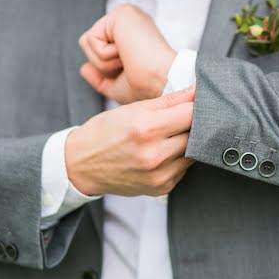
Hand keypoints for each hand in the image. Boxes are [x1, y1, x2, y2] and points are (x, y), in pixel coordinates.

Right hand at [65, 85, 194, 196]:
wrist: (82, 165)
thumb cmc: (106, 131)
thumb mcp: (132, 109)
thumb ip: (169, 100)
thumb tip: (196, 90)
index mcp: (146, 129)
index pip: (190, 114)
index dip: (195, 105)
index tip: (194, 101)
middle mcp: (154, 155)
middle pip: (195, 134)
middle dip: (192, 123)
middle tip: (182, 117)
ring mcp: (159, 175)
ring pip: (193, 152)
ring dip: (188, 141)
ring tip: (171, 134)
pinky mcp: (162, 188)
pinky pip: (183, 169)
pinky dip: (179, 158)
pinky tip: (164, 152)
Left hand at [79, 4, 175, 103]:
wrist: (162, 83)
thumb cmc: (148, 87)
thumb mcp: (119, 86)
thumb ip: (100, 78)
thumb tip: (83, 68)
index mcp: (131, 34)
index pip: (99, 51)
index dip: (107, 71)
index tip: (132, 72)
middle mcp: (129, 20)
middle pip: (90, 46)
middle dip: (104, 66)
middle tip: (130, 66)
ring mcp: (125, 14)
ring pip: (87, 42)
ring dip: (103, 62)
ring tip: (129, 59)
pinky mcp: (121, 13)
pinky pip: (90, 39)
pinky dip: (104, 56)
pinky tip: (127, 53)